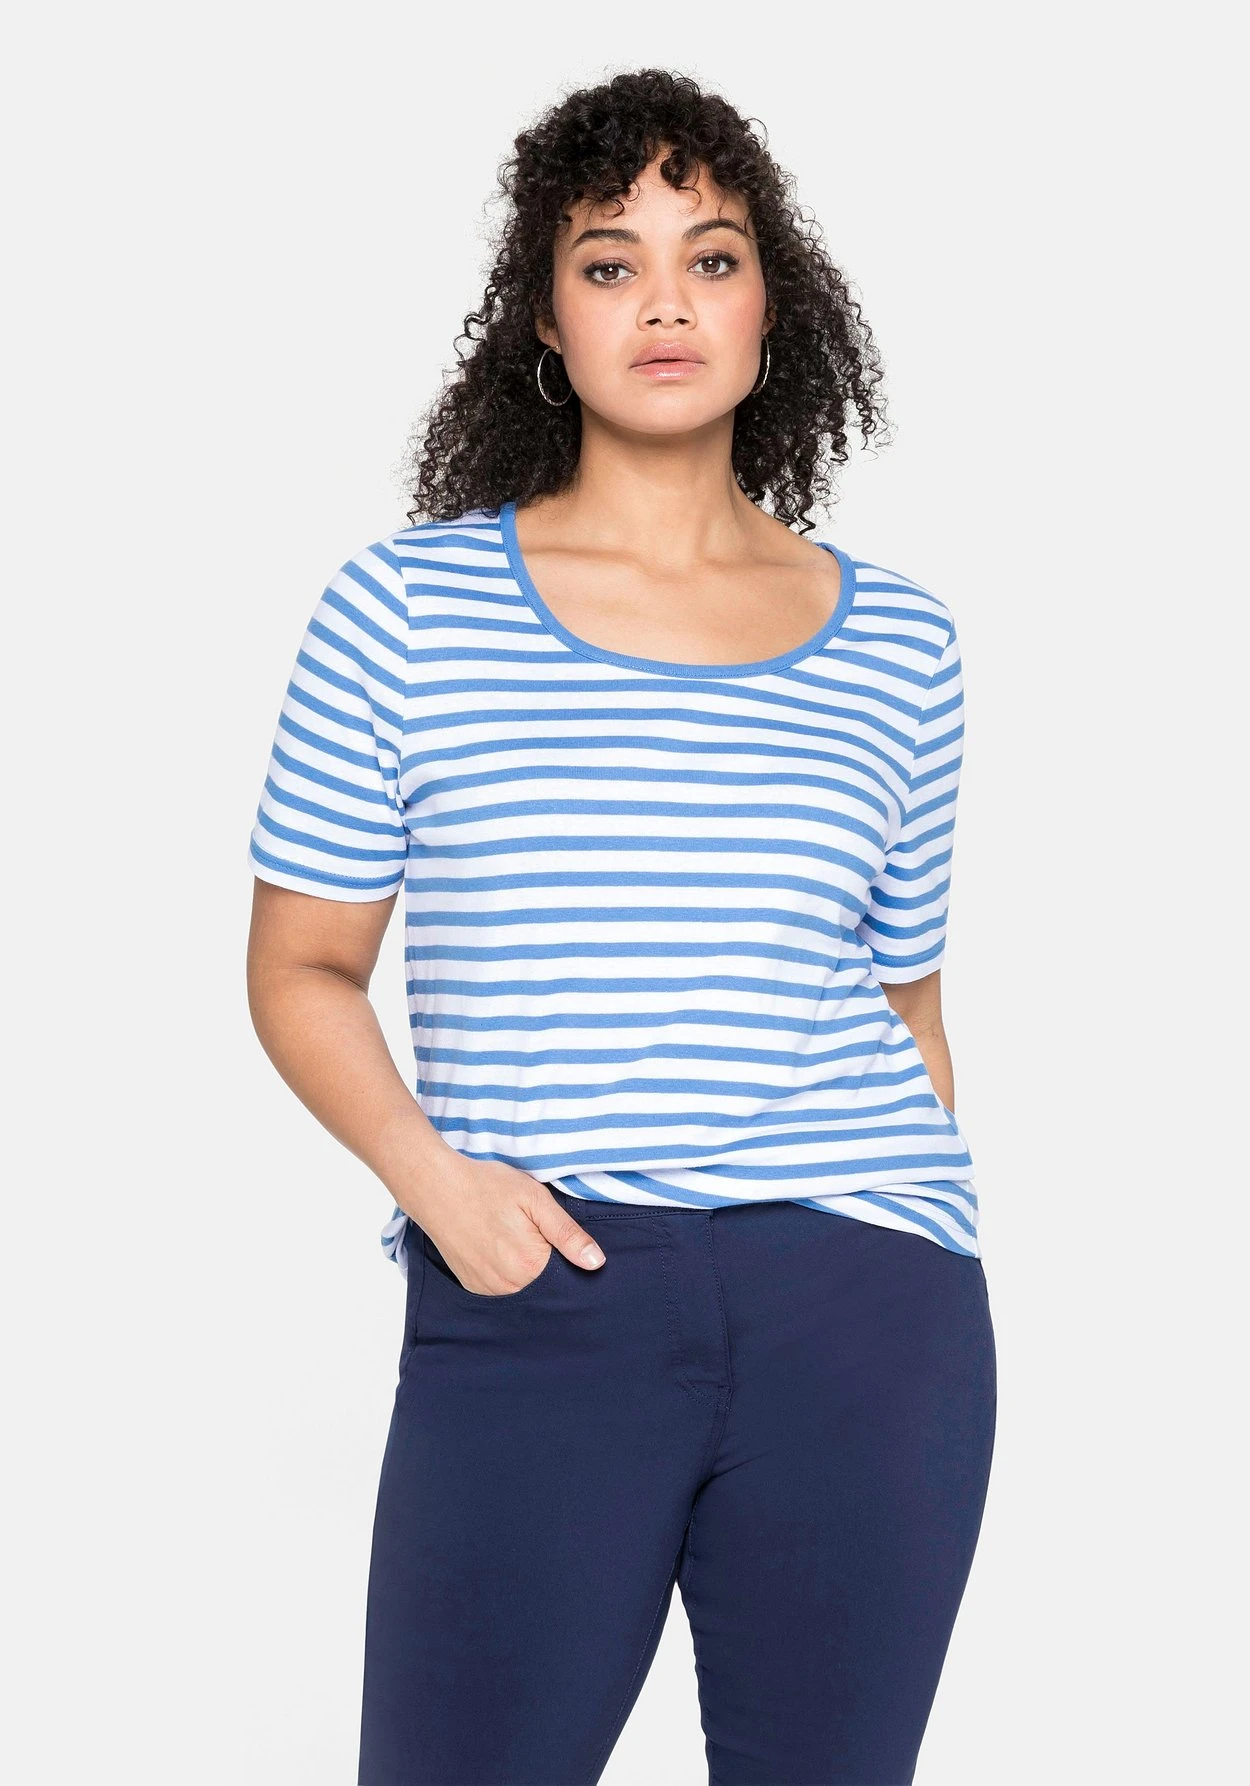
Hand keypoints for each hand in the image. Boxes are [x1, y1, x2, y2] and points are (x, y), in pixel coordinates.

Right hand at [397, 1153, 605, 1295]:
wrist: (436, 1187)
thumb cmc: (487, 1186)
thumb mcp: (535, 1199)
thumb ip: (568, 1233)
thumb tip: (597, 1262)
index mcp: (530, 1264)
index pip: (567, 1276)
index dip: (568, 1257)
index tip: (557, 1238)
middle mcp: (509, 1286)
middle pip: (545, 1284)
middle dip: (548, 1265)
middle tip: (531, 1232)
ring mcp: (488, 1289)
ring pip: (523, 1288)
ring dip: (526, 1270)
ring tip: (513, 1237)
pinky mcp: (473, 1285)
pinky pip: (501, 1288)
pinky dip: (507, 1274)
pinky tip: (500, 1248)